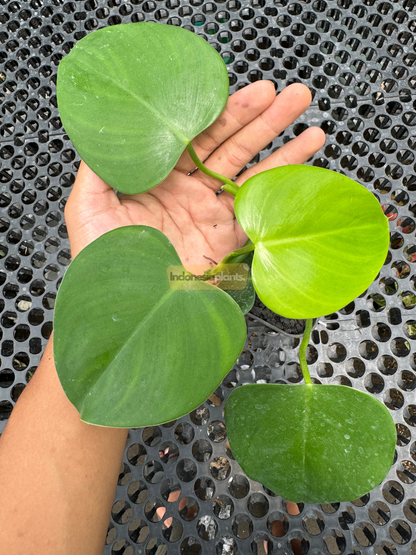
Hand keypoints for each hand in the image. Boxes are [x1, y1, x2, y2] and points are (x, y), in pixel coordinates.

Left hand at [65, 82, 324, 263]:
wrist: (126, 308)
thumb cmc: (99, 261)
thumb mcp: (88, 205)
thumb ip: (101, 164)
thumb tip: (115, 122)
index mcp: (160, 177)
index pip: (198, 135)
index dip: (227, 112)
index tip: (255, 93)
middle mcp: (189, 192)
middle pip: (232, 148)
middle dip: (264, 121)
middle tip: (294, 95)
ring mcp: (211, 217)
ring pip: (252, 176)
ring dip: (283, 151)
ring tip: (312, 128)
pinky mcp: (227, 244)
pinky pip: (259, 214)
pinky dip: (282, 194)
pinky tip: (302, 173)